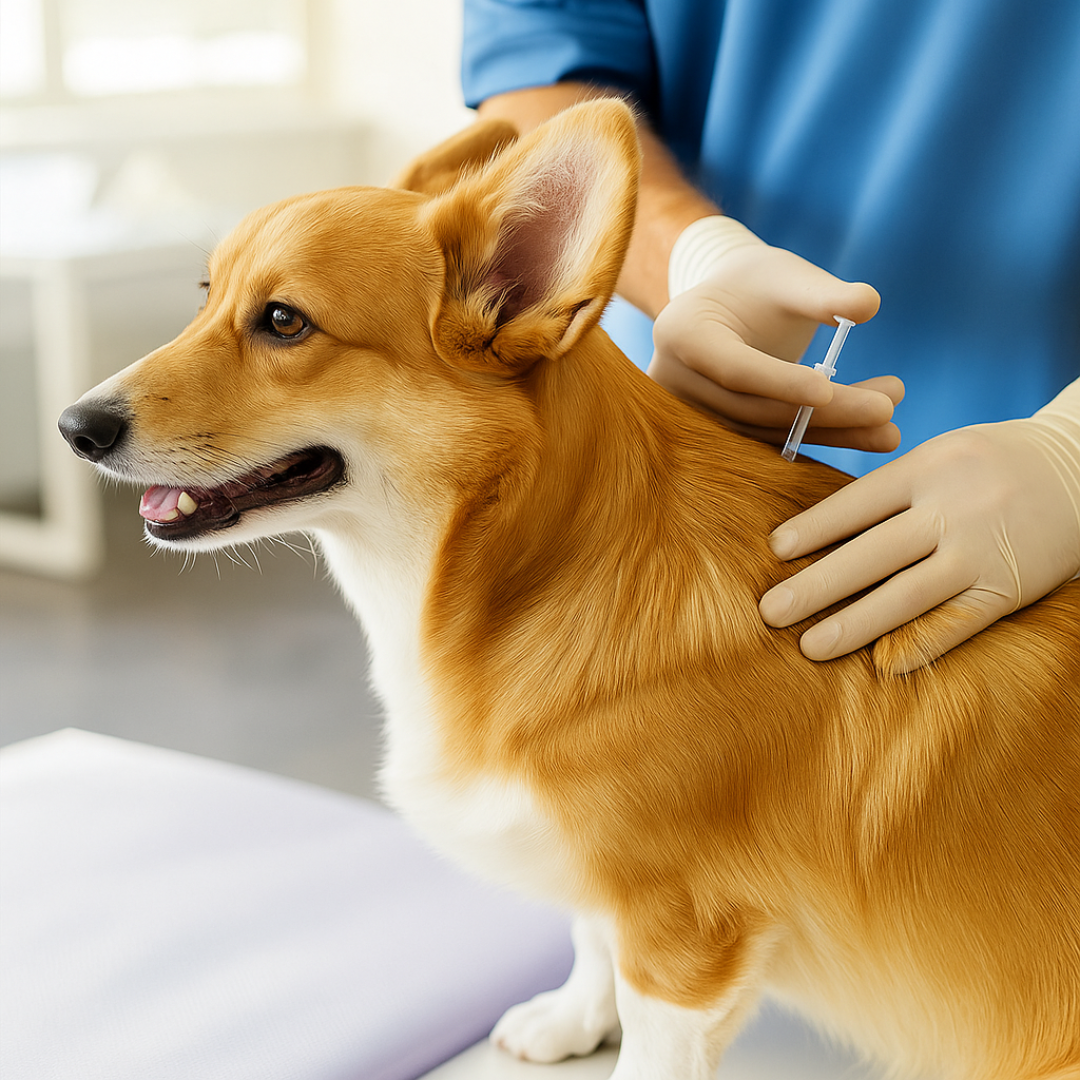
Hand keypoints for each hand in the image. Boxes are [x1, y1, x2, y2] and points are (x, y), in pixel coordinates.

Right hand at [649, 217, 902, 449]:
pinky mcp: (720, 432)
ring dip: (833, 432)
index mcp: (683, 334)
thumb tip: (869, 303)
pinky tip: (872, 435)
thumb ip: (824, 293)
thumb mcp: (787, 275)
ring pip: (768, 432)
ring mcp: (694, 414)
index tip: (829, 390)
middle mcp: (678, 383)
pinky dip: (824, 438)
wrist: (725, 307)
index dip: (780, 382)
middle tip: (886, 408)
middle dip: (824, 413)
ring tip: (891, 425)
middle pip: (756, 408)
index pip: (734, 368)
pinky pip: (774, 441)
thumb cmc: (756, 282)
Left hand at [759, 387, 1079, 673]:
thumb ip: (891, 488)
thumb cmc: (992, 464)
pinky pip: (957, 622)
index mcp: (928, 467)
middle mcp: (952, 508)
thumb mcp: (943, 455)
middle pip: (872, 552)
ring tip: (809, 646)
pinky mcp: (1008, 588)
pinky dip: (920, 646)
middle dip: (816, 585)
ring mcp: (981, 551)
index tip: (774, 552)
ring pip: (907, 594)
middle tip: (769, 612)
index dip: (814, 528)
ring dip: (854, 624)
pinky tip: (882, 666)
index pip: (857, 501)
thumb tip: (821, 531)